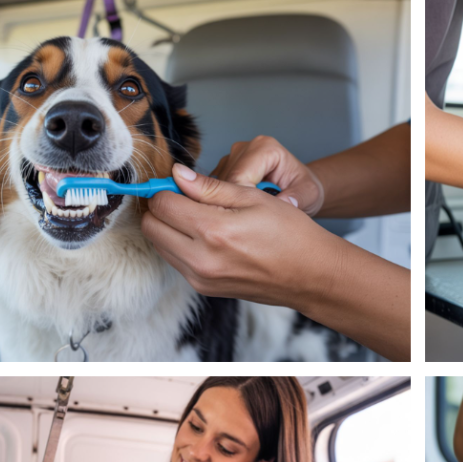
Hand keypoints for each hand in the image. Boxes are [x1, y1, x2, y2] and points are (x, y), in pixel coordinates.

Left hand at [141, 164, 329, 301]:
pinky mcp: (203, 288)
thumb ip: (210, 186)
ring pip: (158, 244)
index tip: (178, 182)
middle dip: (161, 206)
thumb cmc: (291, 234)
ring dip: (167, 226)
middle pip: (152, 226)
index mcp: (214, 231)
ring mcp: (200, 278)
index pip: (163, 203)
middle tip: (183, 196)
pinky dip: (178, 243)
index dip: (166, 187)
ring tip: (196, 215)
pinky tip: (203, 234)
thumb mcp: (254, 198)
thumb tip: (178, 173)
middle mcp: (201, 259)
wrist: (311, 276)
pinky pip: (174, 260)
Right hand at [210, 135, 325, 216]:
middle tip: (244, 225)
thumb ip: (298, 197)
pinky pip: (212, 190)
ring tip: (243, 221)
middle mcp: (244, 148)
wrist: (298, 186)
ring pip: (215, 187)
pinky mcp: (222, 169)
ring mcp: (231, 157)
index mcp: (265, 147)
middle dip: (232, 204)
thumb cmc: (303, 188)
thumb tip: (285, 203)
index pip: (239, 176)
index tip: (249, 220)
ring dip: (226, 205)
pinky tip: (235, 216)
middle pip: (223, 181)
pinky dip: (222, 204)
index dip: (240, 201)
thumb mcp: (309, 194)